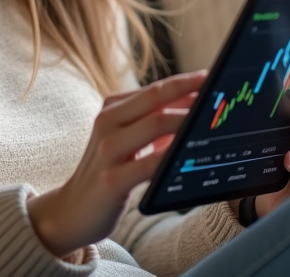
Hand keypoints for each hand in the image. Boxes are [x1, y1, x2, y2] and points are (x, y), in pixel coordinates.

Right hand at [27, 70, 205, 257]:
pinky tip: (191, 155)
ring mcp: (107, 150)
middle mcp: (106, 123)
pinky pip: (150, 164)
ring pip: (154, 124)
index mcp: (110, 110)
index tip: (211, 77)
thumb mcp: (124, 142)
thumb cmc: (107, 172)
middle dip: (189, 93)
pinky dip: (172, 156)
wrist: (71, 212)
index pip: (153, 90)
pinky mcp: (112, 180)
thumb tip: (193, 108)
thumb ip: (150, 125)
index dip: (184, 81)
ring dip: (186, 120)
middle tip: (218, 93)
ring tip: (212, 120)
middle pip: (155, 99)